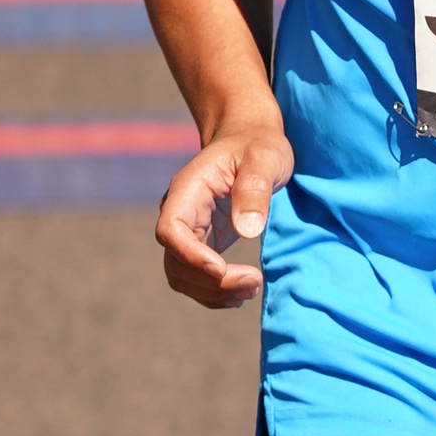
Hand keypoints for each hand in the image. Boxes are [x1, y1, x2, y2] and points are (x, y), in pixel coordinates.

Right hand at [156, 114, 294, 307]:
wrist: (250, 141)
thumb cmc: (258, 146)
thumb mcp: (264, 158)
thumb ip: (254, 189)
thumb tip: (247, 230)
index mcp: (188, 190)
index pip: (170, 230)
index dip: (190, 255)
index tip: (221, 269)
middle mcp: (181, 213)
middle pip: (176, 261)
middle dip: (211, 281)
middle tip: (254, 283)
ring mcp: (190, 231)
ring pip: (182, 276)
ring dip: (213, 292)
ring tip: (252, 289)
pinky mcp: (203, 244)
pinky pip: (196, 278)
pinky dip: (215, 292)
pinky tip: (242, 294)